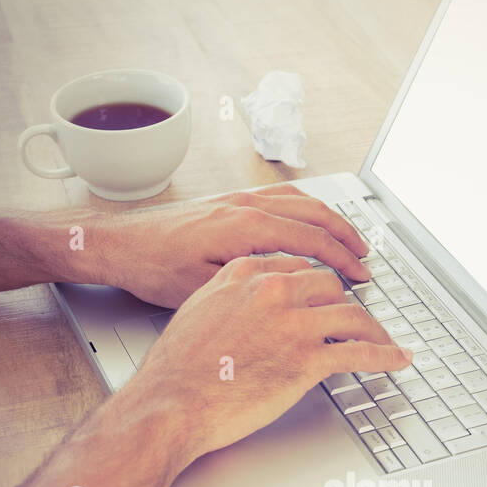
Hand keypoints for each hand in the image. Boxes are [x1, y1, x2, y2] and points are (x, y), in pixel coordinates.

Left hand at [92, 184, 371, 305]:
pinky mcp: (228, 200)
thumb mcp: (206, 289)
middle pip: (314, 215)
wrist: (120, 244)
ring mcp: (237, 198)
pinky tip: (310, 221)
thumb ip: (253, 286)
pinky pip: (280, 196)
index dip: (342, 261)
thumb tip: (294, 291)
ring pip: (300, 200)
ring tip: (348, 239)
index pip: (312, 241)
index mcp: (246, 228)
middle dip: (346, 237)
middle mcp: (246, 205)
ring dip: (329, 219)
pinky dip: (305, 208)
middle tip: (366, 260)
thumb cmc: (154, 268)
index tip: (360, 278)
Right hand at [134, 253, 411, 469]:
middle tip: (358, 316)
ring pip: (351, 314)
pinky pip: (360, 352)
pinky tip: (398, 358)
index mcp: (244, 273)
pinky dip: (386, 355)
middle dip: (346, 302)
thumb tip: (247, 308)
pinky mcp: (307, 358)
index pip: (297, 265)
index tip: (329, 289)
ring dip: (374, 329)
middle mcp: (272, 289)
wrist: (170, 401)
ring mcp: (293, 322)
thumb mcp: (197, 311)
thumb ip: (230, 298)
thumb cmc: (176, 369)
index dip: (318, 280)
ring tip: (384, 340)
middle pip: (329, 285)